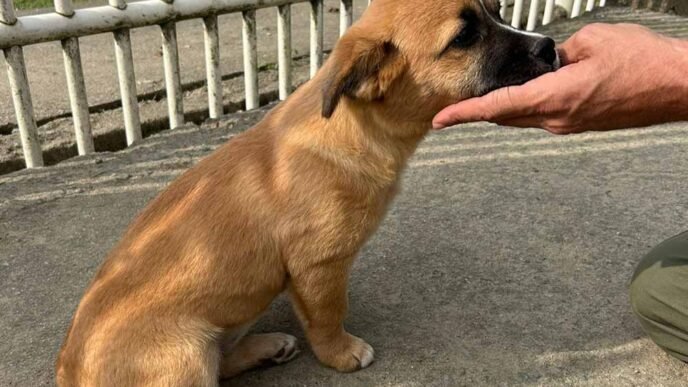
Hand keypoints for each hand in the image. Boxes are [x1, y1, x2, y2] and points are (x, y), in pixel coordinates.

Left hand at [432, 23, 687, 133]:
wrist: (677, 87)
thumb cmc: (643, 63)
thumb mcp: (592, 42)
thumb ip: (559, 52)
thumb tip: (549, 61)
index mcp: (554, 99)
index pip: (496, 108)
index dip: (465, 114)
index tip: (442, 119)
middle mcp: (556, 119)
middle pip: (503, 116)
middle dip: (477, 111)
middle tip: (454, 106)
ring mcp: (567, 125)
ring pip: (521, 118)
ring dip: (499, 109)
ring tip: (480, 100)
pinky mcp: (578, 124)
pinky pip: (539, 117)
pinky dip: (522, 108)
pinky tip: (519, 96)